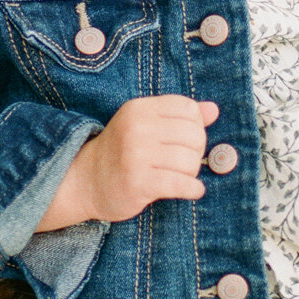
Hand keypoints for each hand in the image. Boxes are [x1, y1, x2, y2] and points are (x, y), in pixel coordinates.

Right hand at [37, 96, 219, 229]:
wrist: (85, 181)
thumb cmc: (120, 152)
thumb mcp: (144, 124)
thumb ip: (178, 116)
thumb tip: (214, 110)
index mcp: (140, 108)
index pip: (189, 109)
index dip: (196, 125)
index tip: (185, 140)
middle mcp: (137, 128)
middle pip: (194, 135)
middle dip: (196, 152)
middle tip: (183, 162)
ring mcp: (136, 155)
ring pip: (189, 161)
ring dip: (191, 173)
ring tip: (179, 176)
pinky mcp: (138, 182)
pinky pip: (181, 184)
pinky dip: (193, 189)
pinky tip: (192, 190)